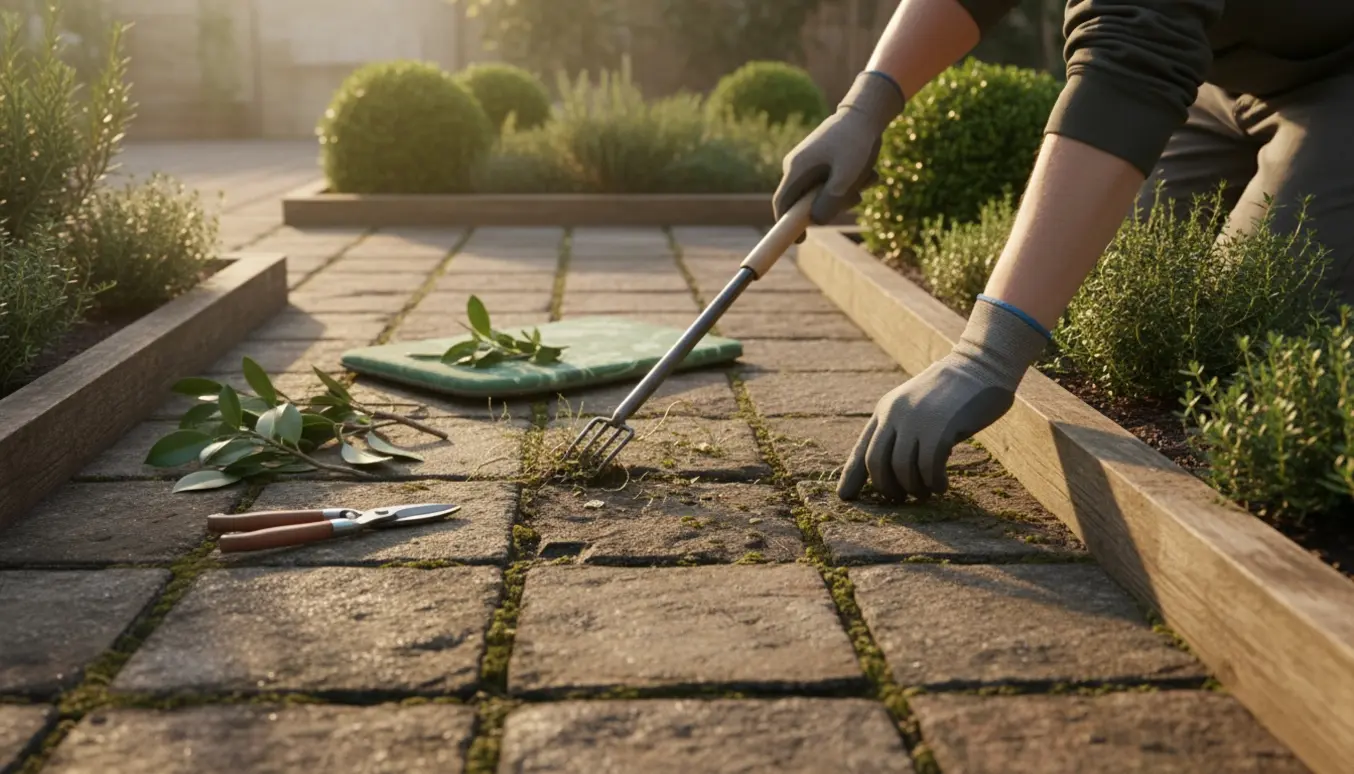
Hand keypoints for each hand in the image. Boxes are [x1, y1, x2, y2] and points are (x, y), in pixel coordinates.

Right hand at [774, 71, 905, 229]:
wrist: (867, 111)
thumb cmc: (856, 142)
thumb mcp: (846, 176)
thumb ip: (831, 201)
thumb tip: (815, 222)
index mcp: (797, 169)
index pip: (782, 204)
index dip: (787, 225)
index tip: (798, 241)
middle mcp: (798, 166)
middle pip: (806, 201)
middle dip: (831, 205)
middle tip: (854, 199)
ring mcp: (811, 162)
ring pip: (823, 192)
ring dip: (847, 193)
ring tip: (867, 178)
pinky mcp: (824, 159)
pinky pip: (833, 181)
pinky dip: (851, 182)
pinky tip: (868, 172)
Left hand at [837, 296, 1050, 501]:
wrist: (981, 366)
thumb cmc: (952, 392)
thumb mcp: (917, 406)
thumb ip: (902, 429)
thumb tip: (889, 469)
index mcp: (885, 410)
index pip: (861, 448)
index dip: (851, 476)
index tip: (845, 497)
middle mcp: (895, 414)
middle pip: (876, 463)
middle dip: (886, 489)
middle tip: (900, 500)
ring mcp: (916, 421)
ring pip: (902, 470)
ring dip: (914, 489)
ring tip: (926, 492)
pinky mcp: (940, 428)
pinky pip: (928, 468)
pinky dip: (933, 483)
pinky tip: (941, 485)